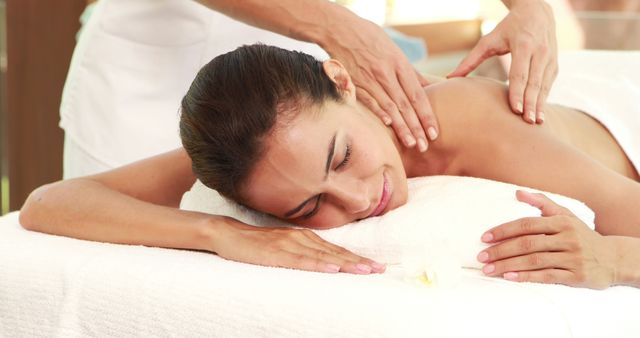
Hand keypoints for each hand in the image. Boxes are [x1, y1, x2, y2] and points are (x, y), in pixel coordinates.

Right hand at [210, 217, 385, 273]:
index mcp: (305, 238)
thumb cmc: (256, 244)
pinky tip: (331, 269)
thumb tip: (325, 264)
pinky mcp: (275, 252)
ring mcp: (289, 244)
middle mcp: (301, 239)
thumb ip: (304, 252)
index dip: (357, 259)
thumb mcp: (284, 246)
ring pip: (322, 256)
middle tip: (380, 270)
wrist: (228, 234)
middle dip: (359, 262)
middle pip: (335, 253)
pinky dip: (317, 265)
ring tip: (364, 271)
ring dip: (345, 264)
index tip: (377, 266)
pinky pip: (299, 260)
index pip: (336, 251)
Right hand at [324, 18, 438, 151]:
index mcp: (399, 64)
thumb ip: (410, 71)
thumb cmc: (370, 38)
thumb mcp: (394, 50)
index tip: (434, 132)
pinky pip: (368, 101)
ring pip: (389, 107)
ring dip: (401, 127)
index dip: (426, 115)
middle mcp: (386, 73)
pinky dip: (378, 113)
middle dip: (416, 127)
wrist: (340, 29)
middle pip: (405, 104)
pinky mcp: (354, 83)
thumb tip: (430, 86)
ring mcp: (369, 79)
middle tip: (425, 145)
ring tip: (411, 143)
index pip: (417, 94)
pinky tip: (387, 126)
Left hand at [448, 0, 557, 124]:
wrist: (537, 12)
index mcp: (523, 45)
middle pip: (534, 82)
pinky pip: (549, 84)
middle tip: (527, 122)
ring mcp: (550, 58)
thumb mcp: (488, 40)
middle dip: (531, 103)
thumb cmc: (508, 28)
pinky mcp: (554, 64)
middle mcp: (540, 52)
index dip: (517, 93)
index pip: (520, 74)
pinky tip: (539, 114)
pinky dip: (544, 99)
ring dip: (540, 105)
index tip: (515, 110)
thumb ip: (470, 60)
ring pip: (544, 85)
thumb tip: (450, 78)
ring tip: (536, 122)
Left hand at [477, 191, 614, 288]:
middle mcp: (567, 238)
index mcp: (561, 222)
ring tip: (489, 270)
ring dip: (508, 265)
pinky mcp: (576, 276)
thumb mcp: (566, 215)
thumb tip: (517, 192)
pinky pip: (547, 276)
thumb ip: (542, 203)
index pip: (526, 224)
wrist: (613, 259)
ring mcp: (572, 258)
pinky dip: (527, 277)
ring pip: (534, 261)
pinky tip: (509, 277)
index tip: (484, 238)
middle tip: (481, 257)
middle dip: (501, 250)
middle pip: (527, 243)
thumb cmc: (582, 235)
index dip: (504, 230)